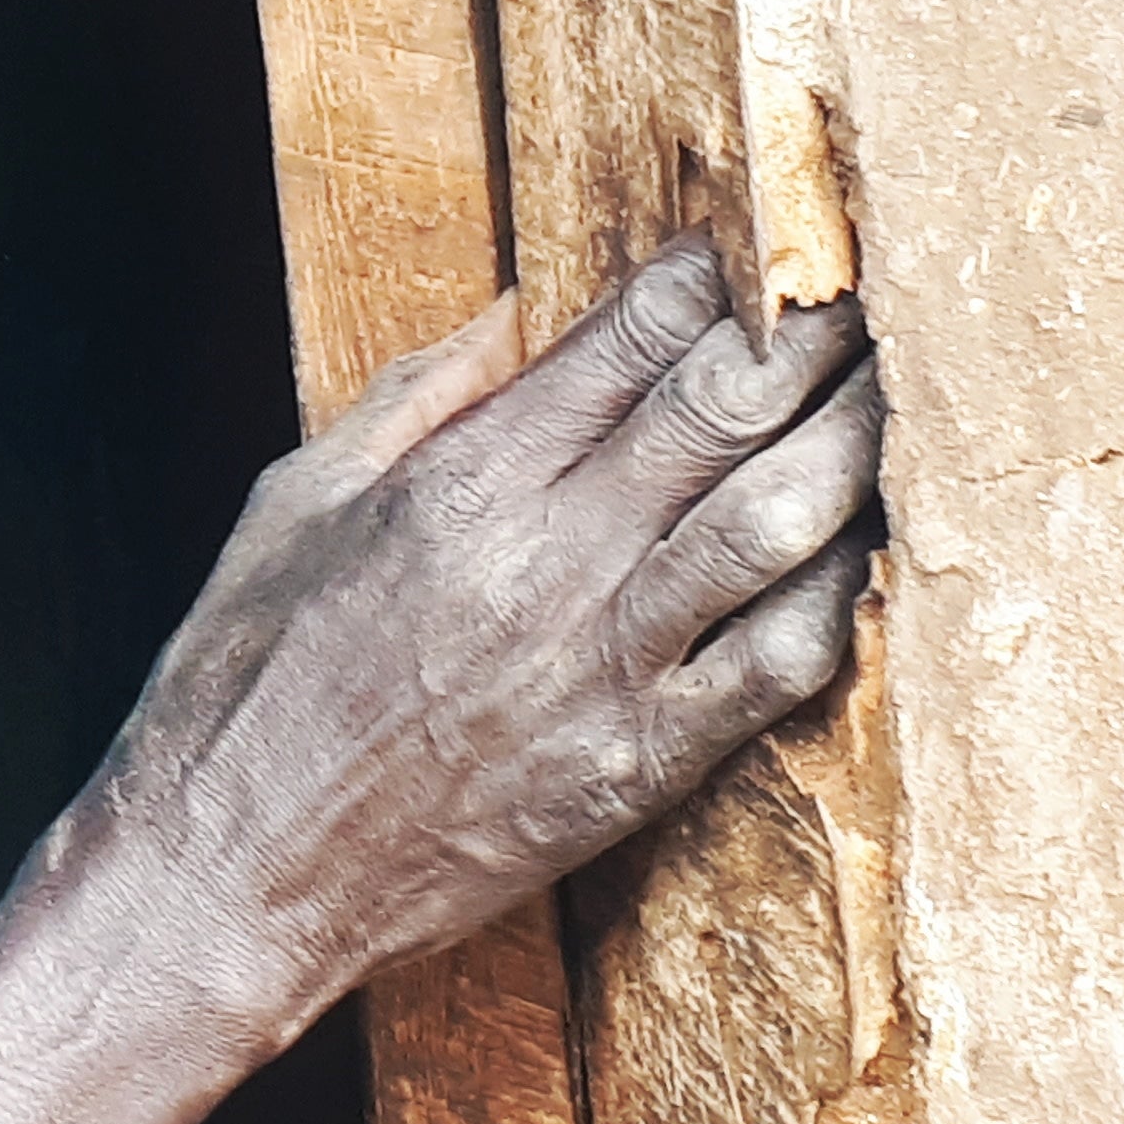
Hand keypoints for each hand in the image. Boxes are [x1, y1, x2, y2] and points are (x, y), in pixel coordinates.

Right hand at [97, 235, 882, 1026]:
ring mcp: (603, 663)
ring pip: (774, 522)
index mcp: (461, 480)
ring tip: (890, 397)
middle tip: (857, 297)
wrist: (233, 869)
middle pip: (722, 408)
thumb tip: (510, 310)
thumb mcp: (296, 501)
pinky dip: (837, 602)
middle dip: (805, 337)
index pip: (626, 341)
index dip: (706, 282)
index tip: (749, 254)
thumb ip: (413, 398)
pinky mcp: (638, 764)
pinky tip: (866, 555)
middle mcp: (547, 556)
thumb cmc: (245, 682)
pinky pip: (776, 668)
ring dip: (848, 445)